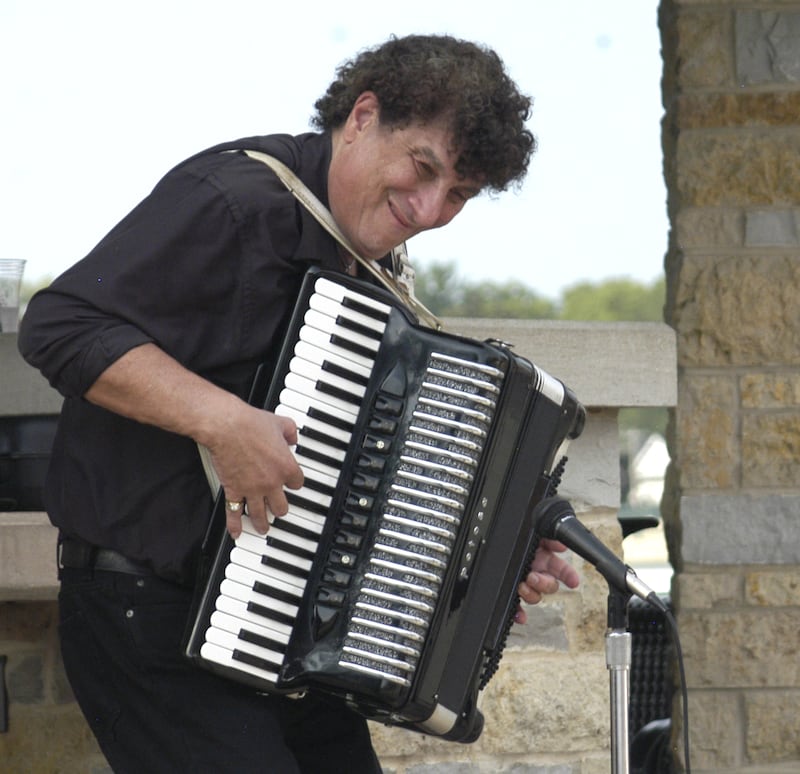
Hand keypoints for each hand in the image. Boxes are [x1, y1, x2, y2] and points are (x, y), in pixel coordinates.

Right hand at [206, 404, 303, 538]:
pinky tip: (237, 532)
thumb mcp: (280, 422)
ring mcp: (252, 489)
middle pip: (282, 506)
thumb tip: (293, 437)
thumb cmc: (251, 423)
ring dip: (263, 524)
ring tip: (263, 529)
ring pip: (261, 515)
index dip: (294, 483)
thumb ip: (290, 431)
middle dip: (280, 508)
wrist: (226, 427)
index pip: (298, 484)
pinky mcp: (234, 490)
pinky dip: (235, 524)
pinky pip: (234, 513)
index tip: (291, 483)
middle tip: (278, 510)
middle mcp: (272, 483)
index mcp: (286, 467)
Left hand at [514, 538, 579, 623]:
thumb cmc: (507, 540)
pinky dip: (518, 614)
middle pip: (549, 585)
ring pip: (535, 597)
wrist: (485, 545)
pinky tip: (519, 614)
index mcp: (540, 558)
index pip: (560, 568)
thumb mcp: (529, 534)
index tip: (573, 582)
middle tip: (532, 576)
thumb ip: (546, 537)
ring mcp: (522, 584)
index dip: (569, 575)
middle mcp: (533, 572)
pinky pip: (517, 609)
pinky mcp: (510, 595)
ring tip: (522, 586)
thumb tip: (560, 544)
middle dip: (544, 582)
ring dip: (531, 594)